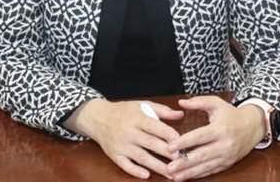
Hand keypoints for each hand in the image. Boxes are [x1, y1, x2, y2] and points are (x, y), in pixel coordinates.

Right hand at [67, 99, 183, 178]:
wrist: (98, 117)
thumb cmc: (123, 111)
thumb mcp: (142, 105)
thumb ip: (162, 110)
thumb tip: (181, 114)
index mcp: (137, 118)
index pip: (155, 126)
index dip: (168, 134)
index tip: (181, 141)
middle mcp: (129, 132)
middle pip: (150, 143)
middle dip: (166, 152)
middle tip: (181, 159)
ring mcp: (121, 145)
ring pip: (141, 157)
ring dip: (157, 166)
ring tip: (171, 173)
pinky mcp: (114, 155)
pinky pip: (125, 165)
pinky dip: (135, 170)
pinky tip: (147, 175)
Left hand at [165, 96, 264, 180]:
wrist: (253, 126)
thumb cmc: (232, 114)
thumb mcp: (216, 103)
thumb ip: (198, 102)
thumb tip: (181, 102)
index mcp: (220, 129)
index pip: (200, 136)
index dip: (184, 142)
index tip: (170, 146)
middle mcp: (224, 144)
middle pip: (201, 155)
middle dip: (184, 162)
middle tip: (169, 167)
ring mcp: (226, 156)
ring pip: (206, 166)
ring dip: (189, 173)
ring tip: (175, 176)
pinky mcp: (227, 164)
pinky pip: (211, 171)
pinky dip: (199, 175)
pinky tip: (187, 177)